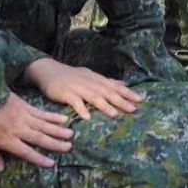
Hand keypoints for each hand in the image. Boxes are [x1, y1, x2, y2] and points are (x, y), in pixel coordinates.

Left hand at [0, 92, 74, 170]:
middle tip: (69, 147)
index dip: (39, 158)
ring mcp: (24, 116)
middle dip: (55, 144)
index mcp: (7, 139)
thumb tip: (0, 169)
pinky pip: (42, 113)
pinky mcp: (25, 106)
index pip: (26, 152)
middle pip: (40, 138)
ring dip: (58, 130)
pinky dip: (53, 116)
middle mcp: (19, 129)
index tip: (51, 164)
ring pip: (44, 125)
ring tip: (71, 134)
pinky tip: (63, 118)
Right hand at [24, 58, 142, 119]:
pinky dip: (81, 108)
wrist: (47, 70)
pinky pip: (74, 101)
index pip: (114, 86)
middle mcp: (89, 82)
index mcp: (95, 79)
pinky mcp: (64, 93)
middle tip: (133, 109)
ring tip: (115, 114)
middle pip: (107, 92)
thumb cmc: (70, 76)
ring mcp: (77, 87)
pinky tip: (87, 117)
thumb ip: (105, 82)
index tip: (141, 100)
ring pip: (93, 96)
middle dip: (121, 100)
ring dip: (104, 105)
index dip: (127, 92)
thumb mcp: (89, 76)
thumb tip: (122, 84)